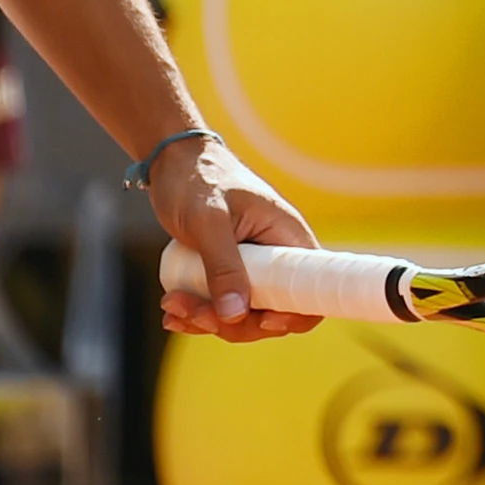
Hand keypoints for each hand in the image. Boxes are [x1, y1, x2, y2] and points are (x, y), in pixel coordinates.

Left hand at [150, 136, 323, 341]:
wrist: (172, 162)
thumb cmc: (198, 179)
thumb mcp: (210, 221)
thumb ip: (224, 266)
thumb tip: (236, 313)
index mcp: (287, 238)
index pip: (313, 290)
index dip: (295, 315)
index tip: (262, 320)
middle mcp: (275, 257)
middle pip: (273, 312)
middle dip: (233, 322)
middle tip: (196, 313)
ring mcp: (252, 267)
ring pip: (241, 314)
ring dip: (207, 319)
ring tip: (171, 304)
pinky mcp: (227, 272)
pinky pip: (220, 306)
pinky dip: (197, 314)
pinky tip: (172, 310)